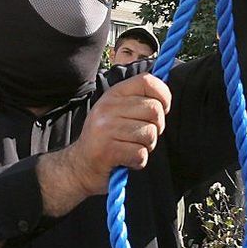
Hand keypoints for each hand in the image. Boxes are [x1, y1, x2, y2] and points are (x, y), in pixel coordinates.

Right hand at [63, 73, 171, 195]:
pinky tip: (127, 159)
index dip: (164, 95)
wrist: (79, 166)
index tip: (163, 108)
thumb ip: (139, 100)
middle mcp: (108, 108)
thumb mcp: (118, 111)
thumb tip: (166, 95)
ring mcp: (105, 129)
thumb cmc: (106, 138)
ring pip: (150, 133)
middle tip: (142, 135)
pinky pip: (141, 153)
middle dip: (157, 126)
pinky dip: (139, 161)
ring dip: (147, 146)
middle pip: (154, 109)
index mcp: (114, 94)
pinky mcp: (106, 150)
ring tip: (132, 147)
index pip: (147, 81)